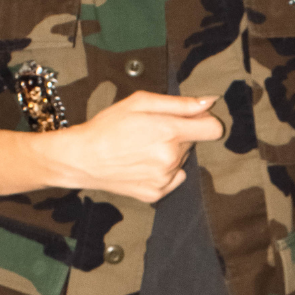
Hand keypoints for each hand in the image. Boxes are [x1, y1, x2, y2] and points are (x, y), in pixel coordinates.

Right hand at [47, 90, 223, 202]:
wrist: (81, 159)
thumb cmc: (107, 126)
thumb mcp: (140, 102)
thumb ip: (180, 103)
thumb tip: (209, 102)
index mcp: (169, 132)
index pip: (213, 129)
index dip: (204, 121)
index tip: (192, 119)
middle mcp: (171, 158)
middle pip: (194, 143)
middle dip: (179, 134)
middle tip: (150, 131)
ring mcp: (164, 179)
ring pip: (182, 160)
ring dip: (169, 153)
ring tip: (141, 148)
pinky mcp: (156, 193)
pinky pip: (173, 178)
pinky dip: (163, 171)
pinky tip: (141, 164)